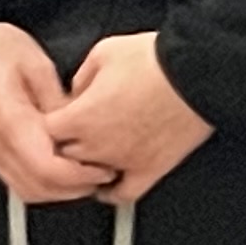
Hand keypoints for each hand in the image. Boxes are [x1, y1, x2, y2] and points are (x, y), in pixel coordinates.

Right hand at [0, 23, 115, 205]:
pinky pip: (14, 178)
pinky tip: (63, 169)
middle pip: (35, 186)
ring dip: (58, 190)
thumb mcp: (35, 63)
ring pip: (23, 188)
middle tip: (103, 175)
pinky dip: (42, 182)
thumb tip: (78, 125)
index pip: (45, 166)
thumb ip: (57, 99)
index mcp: (8, 120)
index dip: (78, 175)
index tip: (103, 169)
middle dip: (73, 189)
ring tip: (88, 175)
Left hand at [45, 32, 213, 203]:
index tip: (60, 115)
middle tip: (78, 129)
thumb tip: (78, 90)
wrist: (198, 72)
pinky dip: (113, 191)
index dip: (52, 121)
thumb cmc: (157, 60)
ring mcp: (123, 160)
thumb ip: (81, 76)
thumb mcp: (105, 51)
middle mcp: (96, 144)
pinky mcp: (150, 168)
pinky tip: (111, 181)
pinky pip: (123, 193)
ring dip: (88, 165)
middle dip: (67, 142)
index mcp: (80, 117)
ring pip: (88, 177)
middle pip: (63, 156)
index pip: (46, 131)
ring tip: (96, 149)